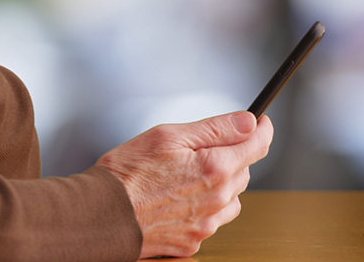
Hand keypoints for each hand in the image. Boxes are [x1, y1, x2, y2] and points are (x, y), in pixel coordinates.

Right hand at [95, 111, 273, 258]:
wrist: (101, 215)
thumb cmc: (127, 173)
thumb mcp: (168, 135)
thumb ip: (214, 128)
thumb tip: (248, 122)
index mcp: (215, 168)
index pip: (257, 145)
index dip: (261, 128)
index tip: (260, 121)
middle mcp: (217, 199)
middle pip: (244, 171)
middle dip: (232, 155)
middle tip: (202, 148)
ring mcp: (206, 224)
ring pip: (231, 199)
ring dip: (221, 185)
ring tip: (188, 176)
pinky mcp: (192, 241)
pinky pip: (211, 221)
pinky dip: (203, 208)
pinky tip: (178, 199)